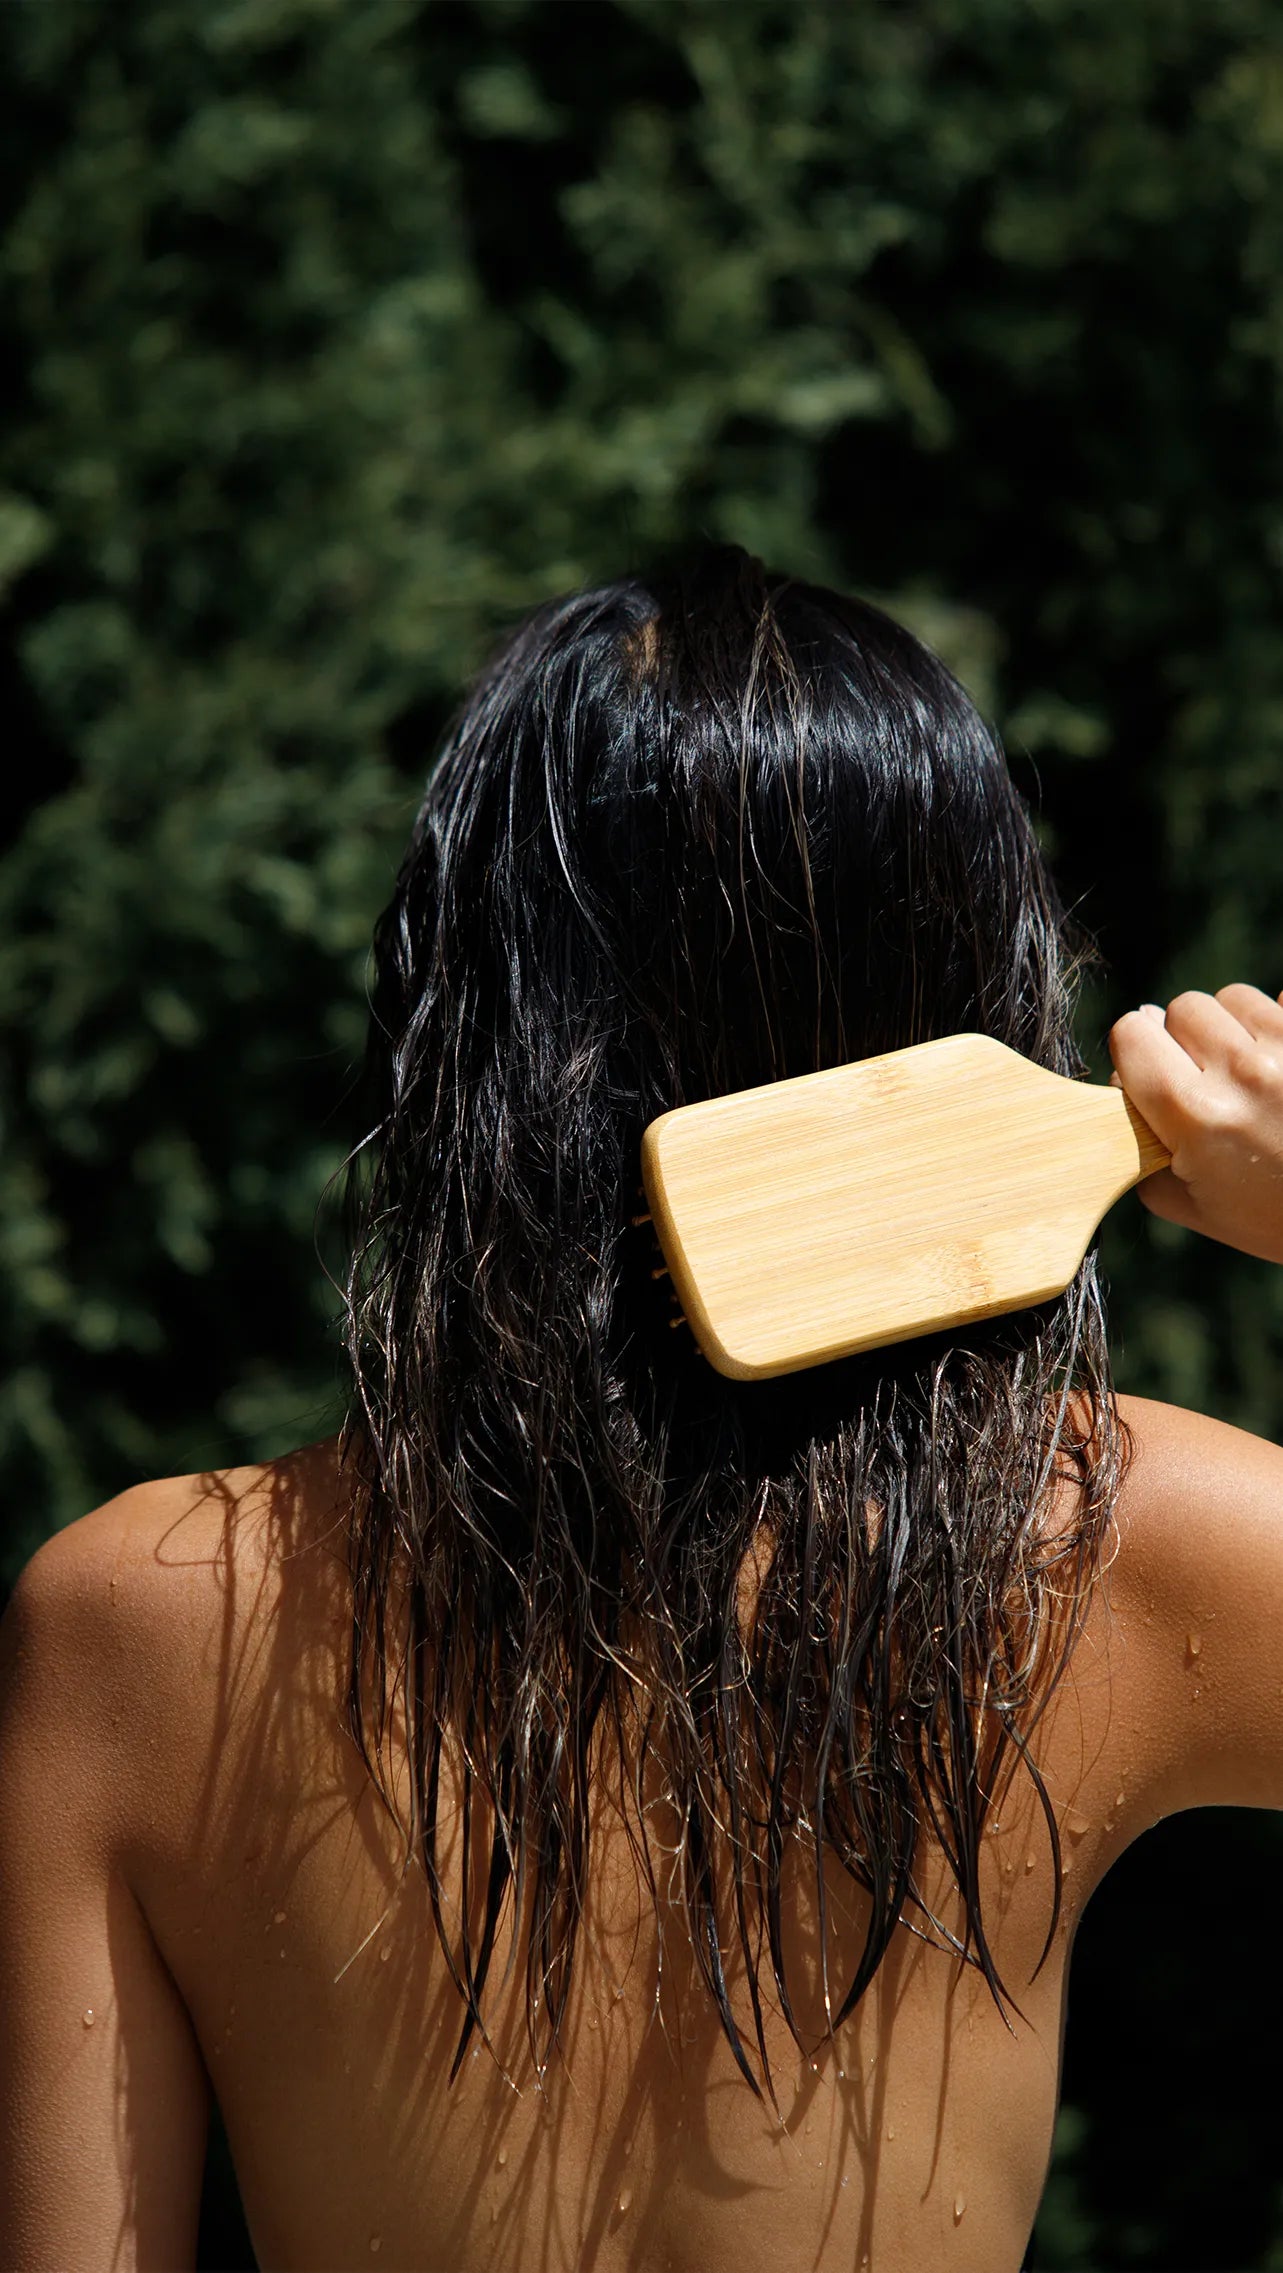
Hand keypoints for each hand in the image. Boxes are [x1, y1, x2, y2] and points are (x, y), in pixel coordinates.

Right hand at [1108, 986, 1282, 1265]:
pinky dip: (1275, 1022)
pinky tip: (1281, 1066)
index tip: (1150, 1075)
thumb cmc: (1277, 1218)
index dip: (1135, 1051)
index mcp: (1196, 1113)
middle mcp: (1242, 1070)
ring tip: (1252, 1074)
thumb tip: (1123, 1086)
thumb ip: (1143, 1149)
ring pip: (1231, 998)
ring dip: (1232, 1028)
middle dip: (1184, 1040)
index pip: (1132, 1032)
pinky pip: (1280, 999)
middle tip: (1208, 1083)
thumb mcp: (1195, 1206)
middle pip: (1181, 1008)